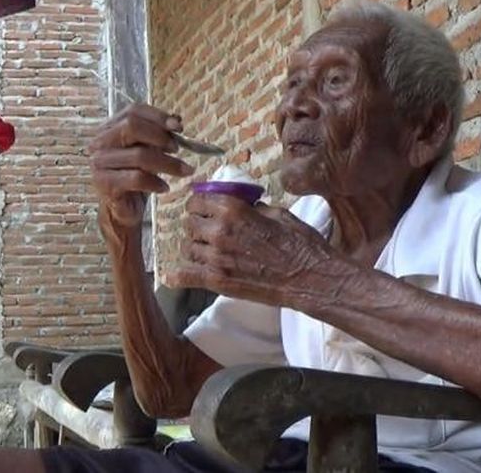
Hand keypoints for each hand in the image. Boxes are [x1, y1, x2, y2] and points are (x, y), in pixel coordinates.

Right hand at [89, 104, 194, 234]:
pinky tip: (164, 187)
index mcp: (110, 128)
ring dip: (167, 163)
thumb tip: (176, 120)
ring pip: (138, 155)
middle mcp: (100, 142)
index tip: (178, 127)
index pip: (133, 111)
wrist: (122, 210)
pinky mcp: (104, 183)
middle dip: (160, 136)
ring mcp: (99, 163)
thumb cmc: (136, 177)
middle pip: (131, 126)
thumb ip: (160, 134)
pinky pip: (136, 178)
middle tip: (177, 149)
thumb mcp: (150, 151)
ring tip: (183, 171)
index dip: (158, 116)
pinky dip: (155, 182)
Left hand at [166, 193, 337, 304]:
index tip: (202, 208)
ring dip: (195, 247)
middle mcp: (219, 231)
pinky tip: (171, 276)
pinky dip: (177, 276)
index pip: (197, 201)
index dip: (199, 204)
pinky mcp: (218, 281)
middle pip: (189, 224)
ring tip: (206, 251)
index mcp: (233, 210)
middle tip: (206, 230)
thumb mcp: (277, 212)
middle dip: (197, 225)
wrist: (309, 277)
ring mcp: (216, 258)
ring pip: (188, 248)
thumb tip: (241, 206)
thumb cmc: (299, 243)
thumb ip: (251, 208)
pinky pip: (186, 276)